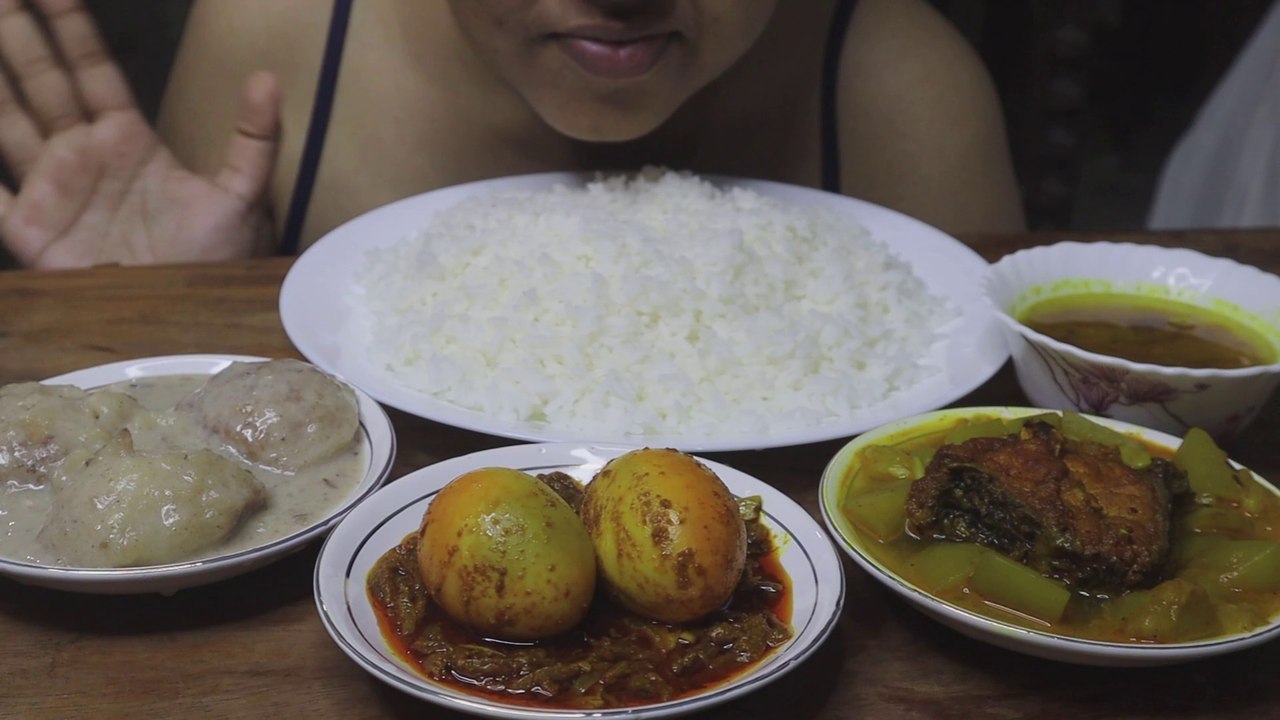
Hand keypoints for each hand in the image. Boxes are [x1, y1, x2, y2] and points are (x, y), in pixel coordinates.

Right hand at [0, 0, 279, 267]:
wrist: (186, 320)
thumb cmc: (216, 261)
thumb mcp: (243, 195)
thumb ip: (254, 138)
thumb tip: (268, 78)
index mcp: (128, 141)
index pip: (92, 69)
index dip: (71, 27)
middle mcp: (82, 156)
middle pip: (40, 81)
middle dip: (19, 36)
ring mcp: (51, 189)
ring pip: (5, 120)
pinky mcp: (28, 230)